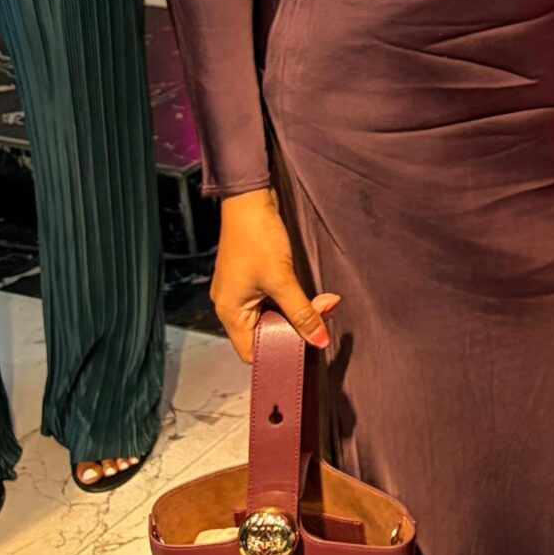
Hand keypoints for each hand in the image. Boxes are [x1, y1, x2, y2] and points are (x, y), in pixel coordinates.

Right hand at [211, 189, 337, 361]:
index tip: (306, 349)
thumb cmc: (257, 237)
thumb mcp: (282, 278)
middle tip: (323, 319)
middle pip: (265, 333)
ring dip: (298, 313)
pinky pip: (273, 300)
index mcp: (229, 312)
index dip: (278, 354)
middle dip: (296, 329)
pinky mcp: (253, 279)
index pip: (252, 352)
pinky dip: (293, 301)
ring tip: (324, 305)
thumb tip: (319, 340)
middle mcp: (231, 306)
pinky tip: (312, 297)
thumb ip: (302, 312)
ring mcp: (242, 292)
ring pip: (273, 316)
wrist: (250, 200)